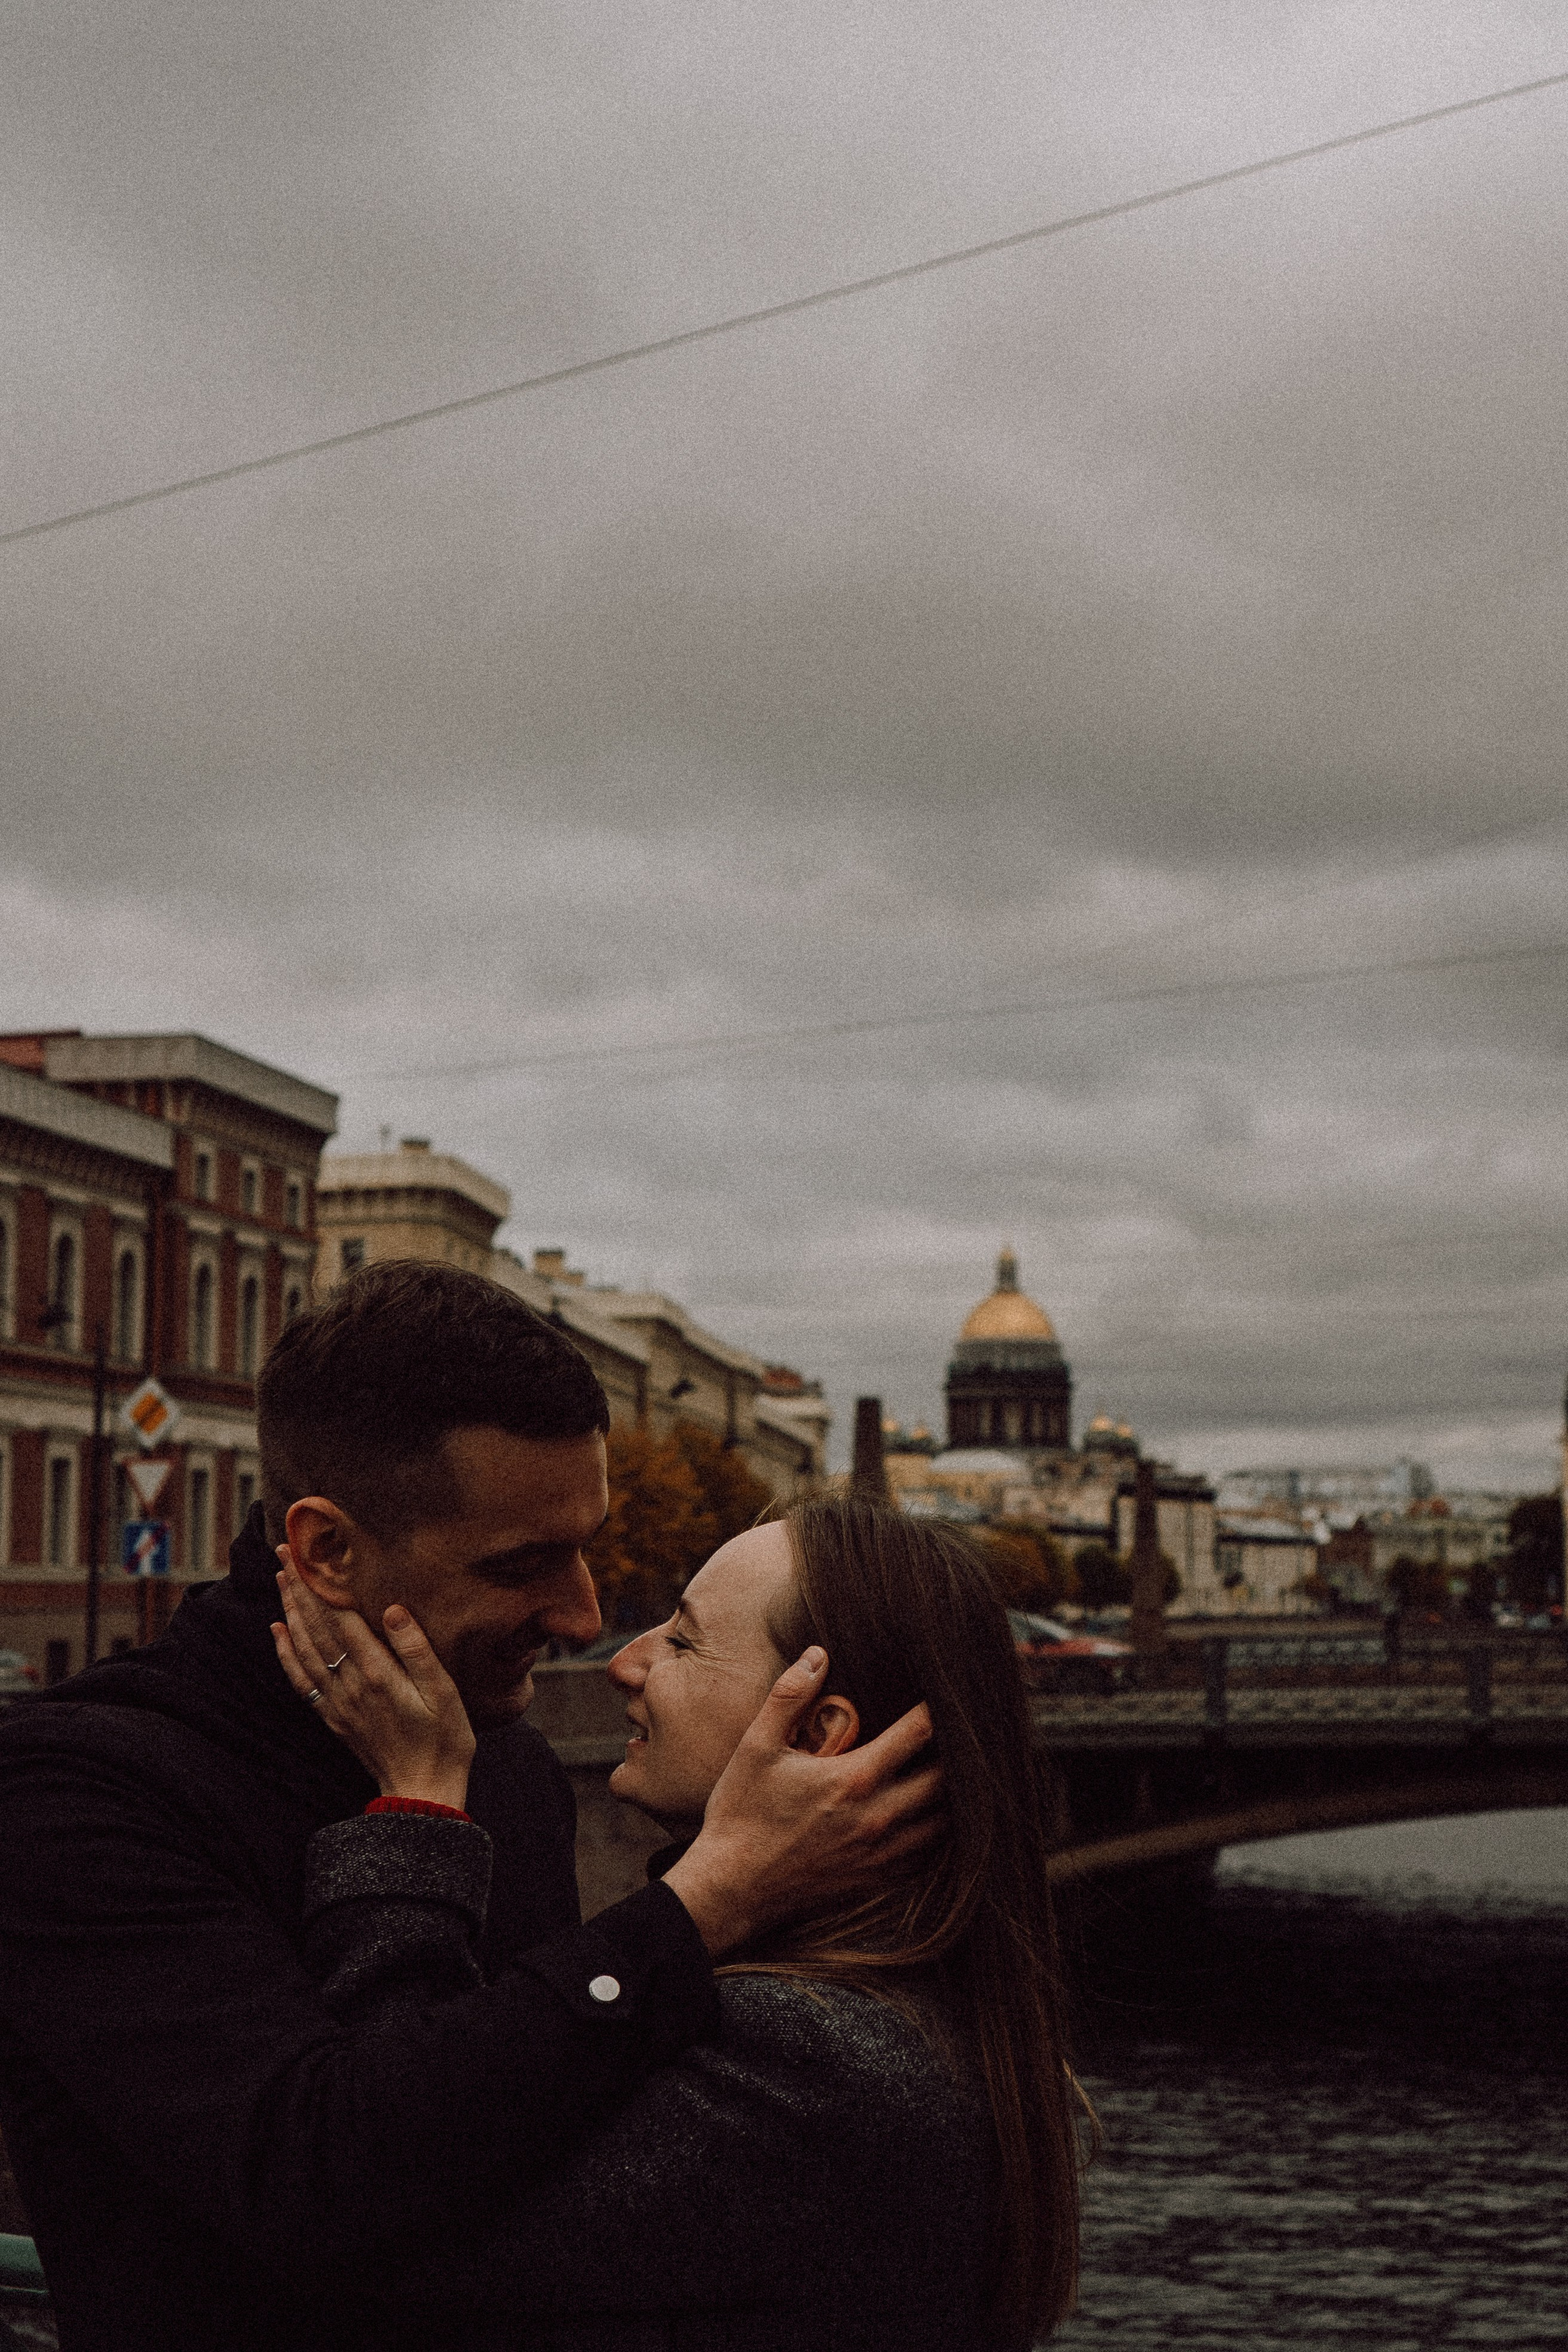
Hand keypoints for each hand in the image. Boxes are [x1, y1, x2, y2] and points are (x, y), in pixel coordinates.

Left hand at [270, 1555, 475, 1810]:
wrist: (422, 1791)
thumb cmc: (444, 1739)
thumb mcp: (443, 1692)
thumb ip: (417, 1649)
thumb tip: (393, 1608)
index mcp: (377, 1673)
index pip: (342, 1618)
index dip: (323, 1584)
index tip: (309, 1553)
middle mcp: (350, 1685)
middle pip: (316, 1627)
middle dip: (299, 1588)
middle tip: (284, 1552)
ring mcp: (337, 1703)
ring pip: (303, 1649)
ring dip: (289, 1611)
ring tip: (281, 1580)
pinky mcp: (333, 1717)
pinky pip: (300, 1680)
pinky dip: (284, 1654)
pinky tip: (278, 1633)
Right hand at [662, 1650, 941, 1957]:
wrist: (731, 1890)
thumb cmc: (741, 1815)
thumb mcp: (756, 1747)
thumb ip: (788, 1696)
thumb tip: (817, 1654)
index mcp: (853, 1778)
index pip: (920, 1734)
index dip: (940, 1708)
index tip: (949, 1691)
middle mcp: (878, 1818)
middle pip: (946, 1779)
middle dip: (958, 1751)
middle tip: (962, 1728)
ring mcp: (882, 1855)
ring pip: (945, 1821)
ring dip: (955, 1794)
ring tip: (956, 1769)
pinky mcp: (878, 1880)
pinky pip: (929, 1857)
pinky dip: (939, 1834)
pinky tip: (933, 1817)